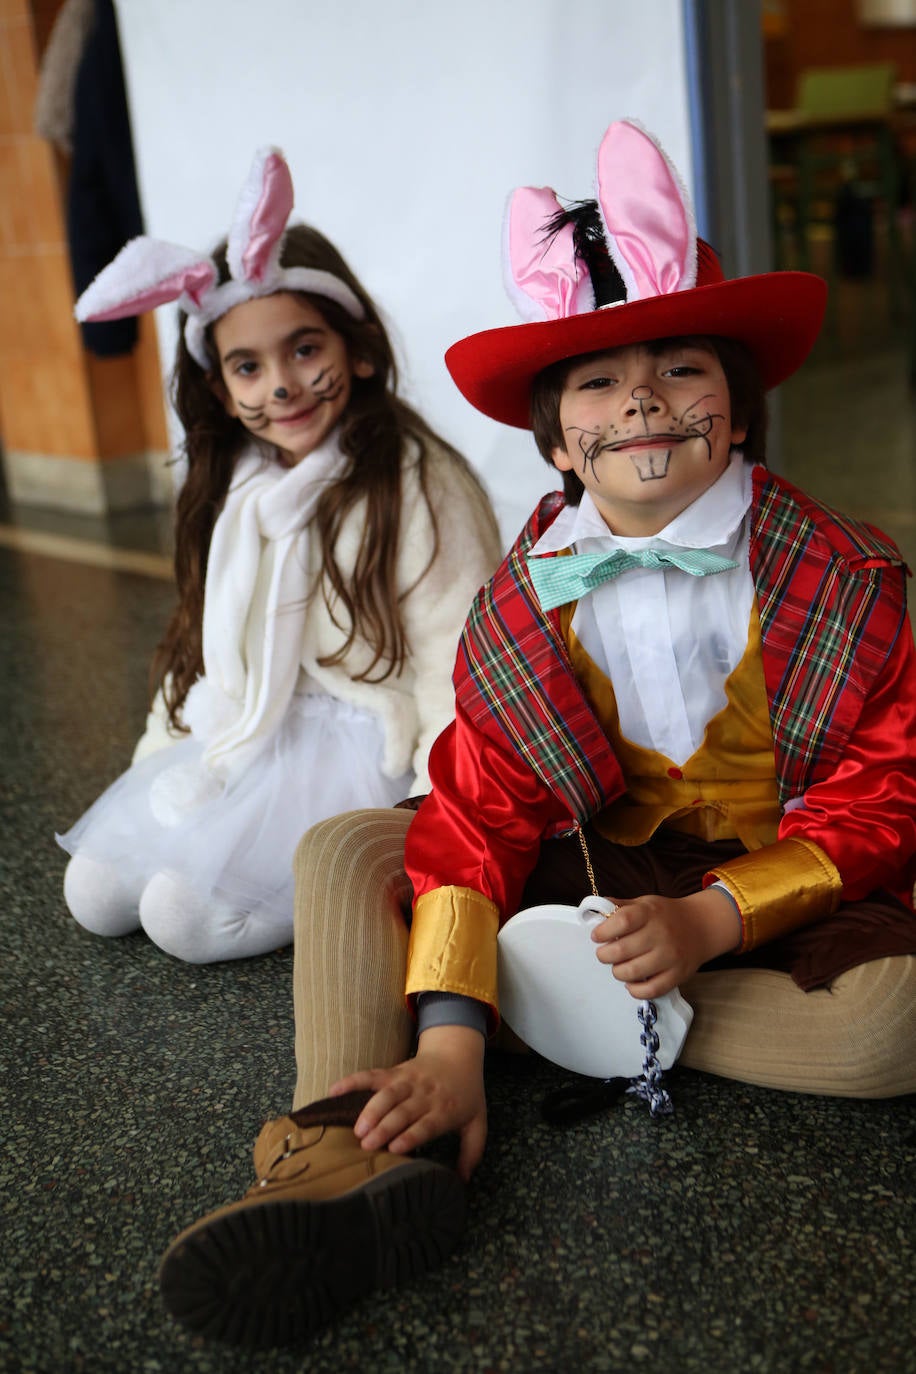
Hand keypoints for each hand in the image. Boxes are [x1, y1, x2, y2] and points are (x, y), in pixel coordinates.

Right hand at [328, 1024, 486, 1180]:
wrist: (459, 1053)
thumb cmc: (467, 1094)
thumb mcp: (478, 1122)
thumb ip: (472, 1153)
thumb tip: (462, 1182)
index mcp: (446, 1109)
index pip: (426, 1124)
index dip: (410, 1135)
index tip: (394, 1148)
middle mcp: (425, 1094)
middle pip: (403, 1111)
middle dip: (384, 1127)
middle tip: (367, 1145)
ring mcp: (408, 1080)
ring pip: (387, 1094)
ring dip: (371, 1110)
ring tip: (357, 1129)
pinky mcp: (395, 1071)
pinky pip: (371, 1075)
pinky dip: (352, 1081)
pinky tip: (334, 1091)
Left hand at [590, 887, 740, 998]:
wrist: (701, 926)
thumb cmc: (666, 915)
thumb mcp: (644, 903)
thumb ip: (620, 907)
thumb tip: (593, 913)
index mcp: (649, 913)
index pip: (622, 921)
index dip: (603, 931)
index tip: (597, 936)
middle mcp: (661, 934)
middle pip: (622, 950)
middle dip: (605, 955)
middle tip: (605, 953)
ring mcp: (670, 956)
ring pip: (632, 972)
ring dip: (618, 972)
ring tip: (619, 966)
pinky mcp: (678, 975)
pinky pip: (651, 990)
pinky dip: (635, 990)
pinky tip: (632, 982)